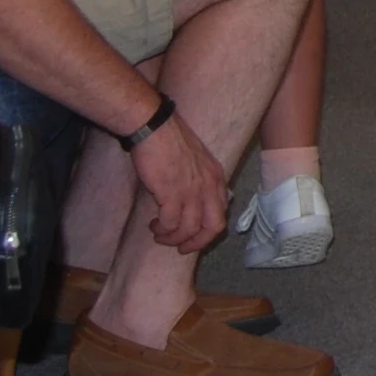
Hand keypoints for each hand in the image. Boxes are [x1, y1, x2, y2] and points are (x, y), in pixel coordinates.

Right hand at [127, 111, 228, 253]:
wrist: (153, 127)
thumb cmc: (170, 140)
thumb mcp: (196, 160)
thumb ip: (199, 181)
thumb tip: (191, 203)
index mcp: (216, 177)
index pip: (221, 213)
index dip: (208, 230)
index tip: (195, 236)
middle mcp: (209, 186)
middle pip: (213, 227)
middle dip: (196, 243)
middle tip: (181, 248)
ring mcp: (192, 190)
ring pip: (189, 229)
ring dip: (173, 238)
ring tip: (160, 235)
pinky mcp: (172, 193)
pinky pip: (171, 223)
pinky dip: (162, 230)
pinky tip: (154, 225)